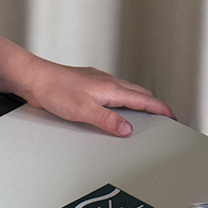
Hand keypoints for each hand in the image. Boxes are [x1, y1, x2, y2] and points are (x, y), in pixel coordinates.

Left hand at [17, 54, 174, 137]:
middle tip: (162, 118)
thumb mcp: (83, 111)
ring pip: (126, 91)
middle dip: (153, 106)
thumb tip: (128, 129)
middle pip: (138, 93)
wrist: (35, 78)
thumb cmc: (55, 90)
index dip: (161, 109)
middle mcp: (107, 81)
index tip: (172, 116)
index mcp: (111, 88)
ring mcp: (98, 81)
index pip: (144, 99)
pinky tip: (113, 108)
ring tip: (142, 116)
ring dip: (137, 102)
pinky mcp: (88, 83)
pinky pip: (113, 91)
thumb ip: (108, 120)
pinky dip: (121, 101)